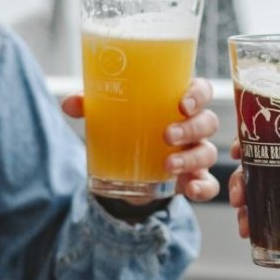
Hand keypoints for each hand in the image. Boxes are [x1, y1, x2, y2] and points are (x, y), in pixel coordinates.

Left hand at [60, 78, 222, 201]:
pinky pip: (209, 183)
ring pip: (207, 152)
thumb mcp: (109, 114)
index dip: (198, 95)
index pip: (201, 90)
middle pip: (207, 121)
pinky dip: (204, 187)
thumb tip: (70, 104)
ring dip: (191, 158)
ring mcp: (195, 152)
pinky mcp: (193, 178)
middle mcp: (193, 125)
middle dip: (190, 128)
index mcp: (179, 101)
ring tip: (168, 165)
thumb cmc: (127, 127)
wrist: (128, 167)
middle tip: (166, 135)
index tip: (182, 104)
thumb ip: (91, 105)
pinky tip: (191, 189)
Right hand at [228, 146, 279, 279]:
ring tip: (242, 218)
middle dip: (244, 177)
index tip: (240, 147)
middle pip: (267, 167)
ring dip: (247, 202)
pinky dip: (258, 225)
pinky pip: (275, 222)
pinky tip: (248, 233)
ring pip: (266, 195)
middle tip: (239, 193)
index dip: (259, 137)